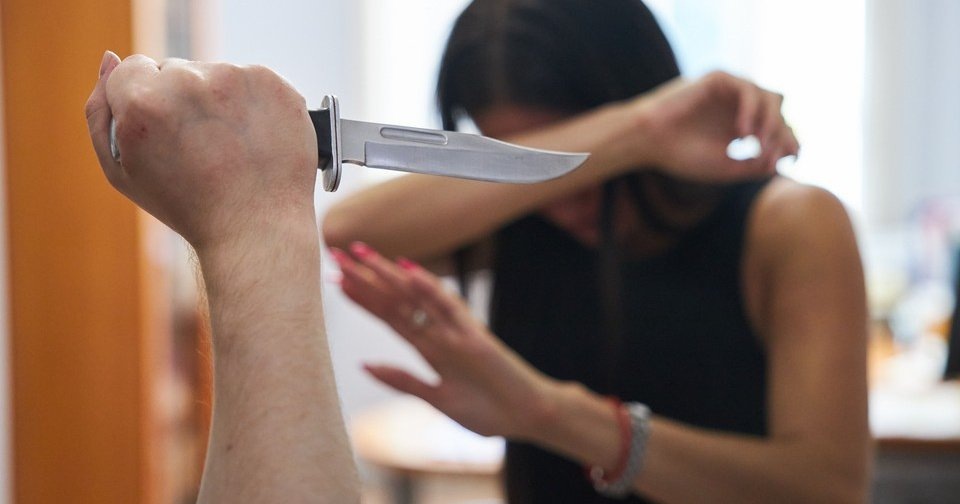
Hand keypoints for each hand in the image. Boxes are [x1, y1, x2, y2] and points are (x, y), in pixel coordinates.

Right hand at [84, 51, 317, 251]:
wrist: (258, 229)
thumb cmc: (186, 206)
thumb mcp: (121, 171)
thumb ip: (100, 112)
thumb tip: (110, 59)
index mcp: (142, 100)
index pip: (132, 69)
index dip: (145, 104)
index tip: (163, 133)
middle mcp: (188, 82)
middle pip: (174, 70)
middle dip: (180, 100)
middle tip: (199, 149)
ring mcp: (236, 79)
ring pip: (215, 76)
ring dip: (218, 102)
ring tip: (229, 149)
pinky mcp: (274, 84)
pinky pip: (253, 83)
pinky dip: (253, 105)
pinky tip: (255, 140)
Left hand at [332, 242, 559, 439]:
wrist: (525, 417)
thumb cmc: (486, 410)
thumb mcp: (436, 399)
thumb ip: (402, 380)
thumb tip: (364, 364)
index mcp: (429, 348)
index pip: (388, 316)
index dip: (363, 298)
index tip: (336, 281)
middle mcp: (438, 333)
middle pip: (395, 300)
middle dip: (366, 279)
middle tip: (337, 254)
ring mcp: (456, 332)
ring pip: (415, 297)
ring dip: (388, 275)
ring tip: (362, 253)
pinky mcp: (475, 337)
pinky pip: (449, 308)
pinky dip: (430, 288)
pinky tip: (409, 270)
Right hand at [626, 71, 798, 181]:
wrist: (648, 141)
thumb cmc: (680, 156)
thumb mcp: (725, 168)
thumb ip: (754, 165)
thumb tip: (782, 162)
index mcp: (741, 126)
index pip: (779, 128)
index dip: (789, 142)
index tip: (790, 160)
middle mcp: (740, 106)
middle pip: (780, 113)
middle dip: (781, 135)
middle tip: (769, 155)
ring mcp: (730, 91)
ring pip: (770, 98)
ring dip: (770, 122)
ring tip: (757, 144)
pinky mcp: (719, 79)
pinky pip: (748, 89)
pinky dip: (752, 110)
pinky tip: (743, 133)